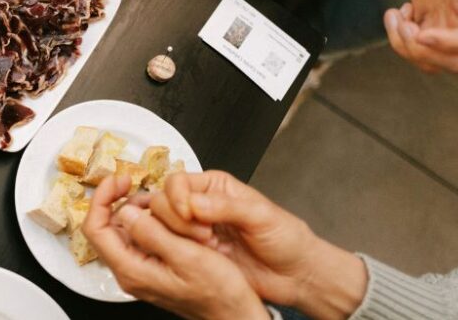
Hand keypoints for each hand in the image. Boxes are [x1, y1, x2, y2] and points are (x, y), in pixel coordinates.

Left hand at [83, 175, 268, 319]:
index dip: (102, 199)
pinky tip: (168, 214)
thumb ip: (153, 234)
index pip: (96, 229)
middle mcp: (131, 271)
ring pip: (124, 230)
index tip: (118, 180)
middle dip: (120, 201)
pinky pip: (141, 237)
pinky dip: (150, 220)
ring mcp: (141, 270)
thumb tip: (125, 212)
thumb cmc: (219, 293)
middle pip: (107, 227)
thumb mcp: (187, 257)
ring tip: (160, 201)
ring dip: (137, 209)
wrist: (235, 315)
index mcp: (132, 269)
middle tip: (136, 184)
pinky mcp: (152, 267)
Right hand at [151, 171, 366, 318]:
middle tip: (204, 234)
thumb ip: (226, 206)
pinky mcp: (195, 255)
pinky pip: (171, 249)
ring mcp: (196, 232)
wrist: (295, 274)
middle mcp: (201, 206)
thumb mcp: (261, 216)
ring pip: (162, 227)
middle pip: (163, 202)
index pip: (178, 182)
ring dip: (177, 237)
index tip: (189, 213)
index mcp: (215, 187)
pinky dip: (177, 253)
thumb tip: (193, 202)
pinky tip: (200, 258)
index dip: (176, 197)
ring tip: (206, 246)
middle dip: (177, 220)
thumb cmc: (286, 238)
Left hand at [385, 0, 457, 73]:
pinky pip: (417, 49)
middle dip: (425, 54)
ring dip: (407, 49)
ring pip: (435, 62)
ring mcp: (449, 26)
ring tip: (396, 16)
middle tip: (405, 25)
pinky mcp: (430, 24)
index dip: (451, 44)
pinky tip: (397, 13)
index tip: (421, 33)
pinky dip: (400, 40)